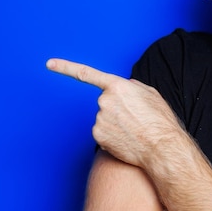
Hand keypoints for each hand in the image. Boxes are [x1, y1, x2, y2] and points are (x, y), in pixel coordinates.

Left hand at [46, 58, 182, 167]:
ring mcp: (98, 119)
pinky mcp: (97, 136)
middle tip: (135, 118)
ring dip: (116, 124)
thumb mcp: (150, 93)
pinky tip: (126, 139)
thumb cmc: (159, 120)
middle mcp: (104, 101)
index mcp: (117, 86)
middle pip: (105, 103)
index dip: (65, 67)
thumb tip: (122, 88)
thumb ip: (131, 86)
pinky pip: (102, 133)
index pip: (86, 73)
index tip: (49, 64)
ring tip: (134, 130)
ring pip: (104, 119)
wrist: (161, 147)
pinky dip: (112, 136)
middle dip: (117, 109)